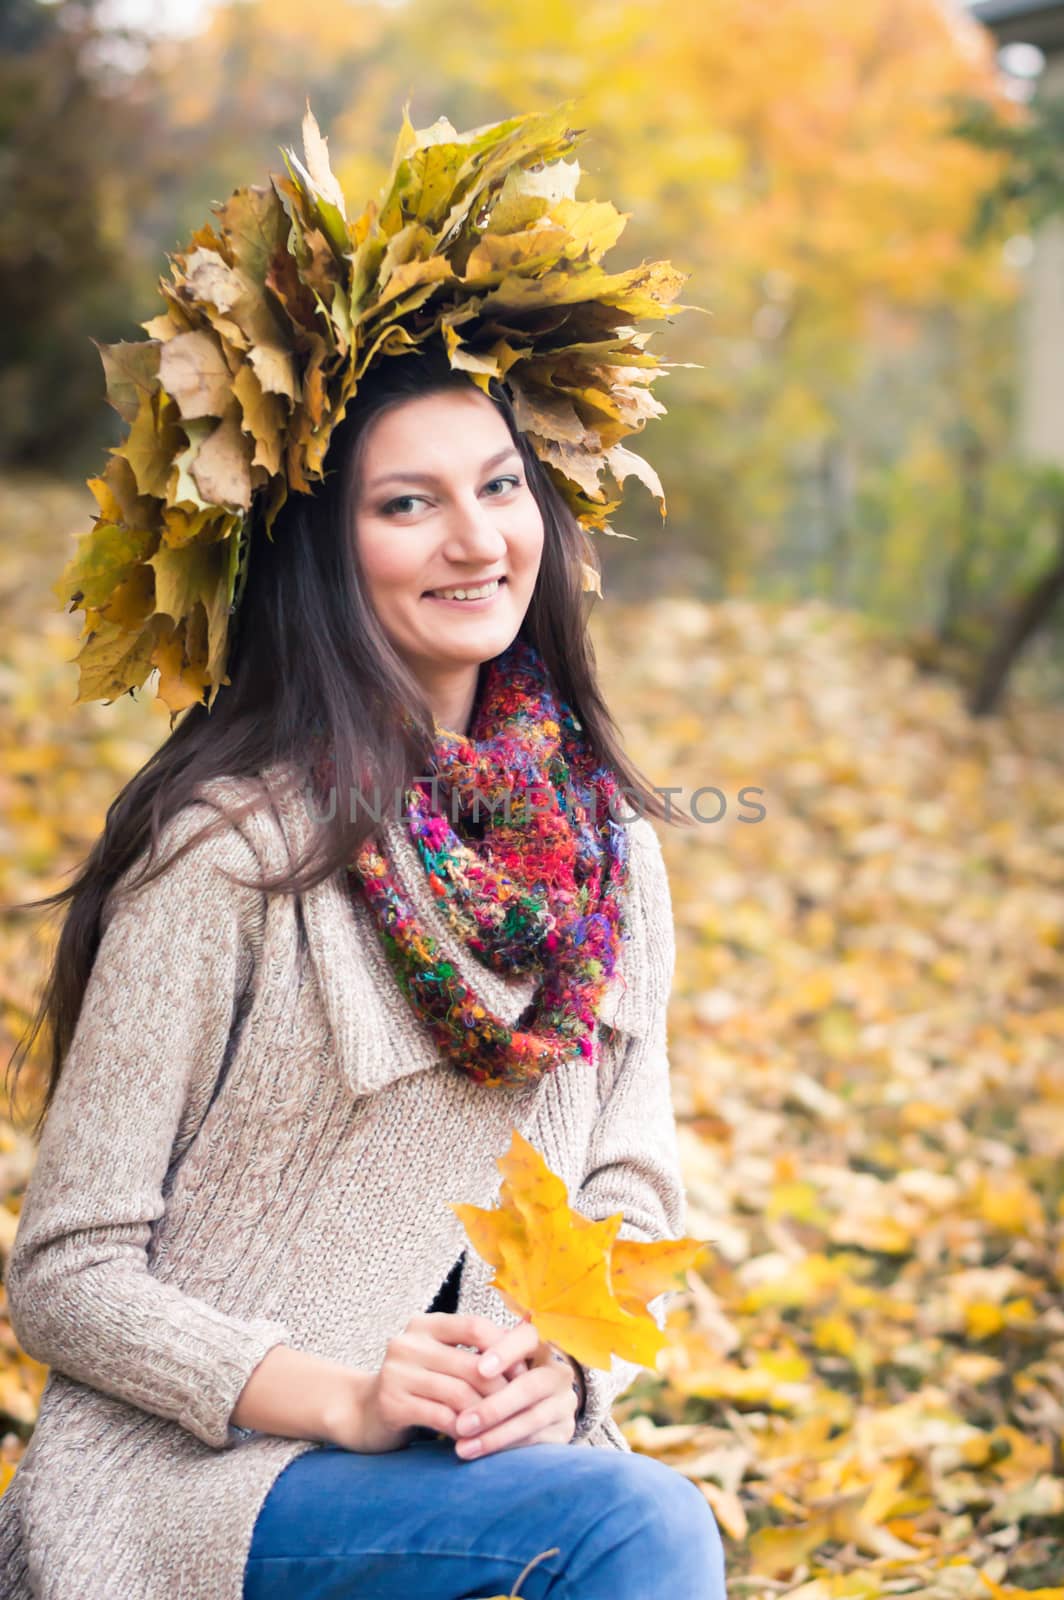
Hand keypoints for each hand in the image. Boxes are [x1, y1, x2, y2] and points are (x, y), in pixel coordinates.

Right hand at [327, 1312, 531, 1454]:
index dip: (505, 1349)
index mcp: (425, 1324)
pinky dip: (463, 1429)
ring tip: (504, 1426)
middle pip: (471, 1364)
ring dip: (486, 1413)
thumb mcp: (441, 1359)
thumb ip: (473, 1351)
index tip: (524, 1372)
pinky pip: (440, 1416)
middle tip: (522, 1406)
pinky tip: (475, 1438)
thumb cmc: (417, 1385)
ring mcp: (396, 1372)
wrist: (363, 1413)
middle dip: (501, 1388)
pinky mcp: (391, 1403)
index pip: (475, 1326)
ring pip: (458, 1393)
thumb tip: (529, 1342)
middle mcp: (408, 1342)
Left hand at [453, 1314, 583, 1460]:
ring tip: (464, 1447)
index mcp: (539, 1346)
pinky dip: (508, 1450)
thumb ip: (481, 1361)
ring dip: (496, 1436)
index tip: (479, 1369)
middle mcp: (558, 1372)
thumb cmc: (501, 1380)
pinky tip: (484, 1457)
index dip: (505, 1352)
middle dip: (495, 1407)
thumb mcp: (496, 1365)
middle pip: (532, 1385)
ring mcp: (564, 1403)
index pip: (527, 1338)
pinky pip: (538, 1443)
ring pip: (533, 1418)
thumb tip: (453, 1366)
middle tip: (462, 1424)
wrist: (534, 1407)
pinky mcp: (565, 1431)